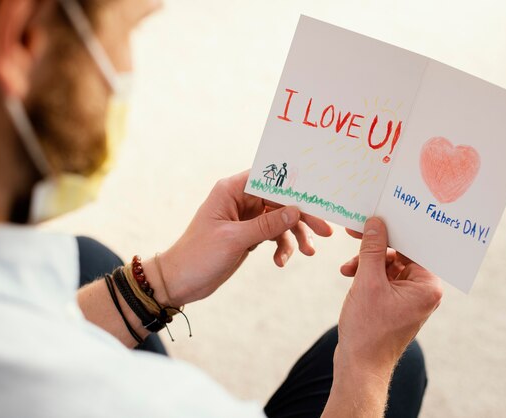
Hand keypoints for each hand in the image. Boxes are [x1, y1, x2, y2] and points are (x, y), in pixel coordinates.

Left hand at [145, 170, 332, 306]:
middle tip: (325, 231)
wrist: (180, 281)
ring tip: (308, 253)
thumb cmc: (198, 255)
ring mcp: (247, 218)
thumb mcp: (234, 239)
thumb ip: (266, 225)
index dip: (294, 185)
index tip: (317, 196)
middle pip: (281, 200)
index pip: (270, 178)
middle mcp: (241, 199)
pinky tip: (281, 262)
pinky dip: (282, 247)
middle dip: (302, 216)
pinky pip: (275, 235)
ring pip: (281, 219)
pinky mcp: (249, 235)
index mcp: (232, 190)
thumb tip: (296, 211)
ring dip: (296, 235)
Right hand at [336, 217, 442, 373]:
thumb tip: (375, 223)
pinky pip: (384, 278)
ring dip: (367, 262)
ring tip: (347, 268)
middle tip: (354, 235)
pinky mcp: (395, 303)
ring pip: (389, 265)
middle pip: (401, 253)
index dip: (392, 230)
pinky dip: (367, 274)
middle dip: (375, 248)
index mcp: (427, 286)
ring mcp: (409, 298)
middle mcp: (423, 291)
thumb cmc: (368, 330)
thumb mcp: (368, 282)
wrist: (359, 367)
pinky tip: (350, 275)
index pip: (414, 245)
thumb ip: (372, 249)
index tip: (373, 219)